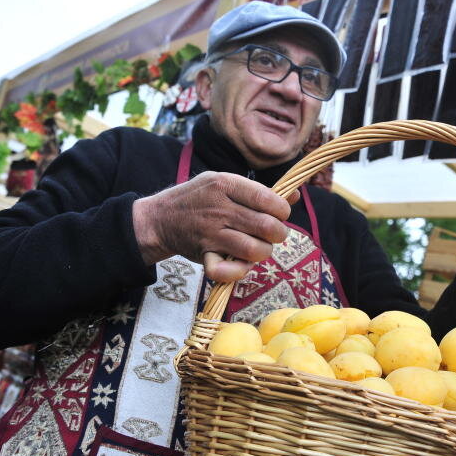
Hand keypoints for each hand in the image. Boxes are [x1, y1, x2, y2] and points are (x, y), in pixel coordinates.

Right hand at [133, 171, 298, 281]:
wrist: (160, 218)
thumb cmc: (199, 198)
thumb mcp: (225, 182)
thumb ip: (259, 190)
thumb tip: (295, 195)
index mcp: (226, 184)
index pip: (270, 200)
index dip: (282, 211)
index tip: (278, 214)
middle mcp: (219, 209)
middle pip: (267, 227)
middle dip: (278, 233)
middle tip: (271, 234)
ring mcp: (211, 233)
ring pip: (254, 250)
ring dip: (264, 252)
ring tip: (259, 247)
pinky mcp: (203, 255)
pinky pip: (226, 272)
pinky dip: (239, 272)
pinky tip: (242, 264)